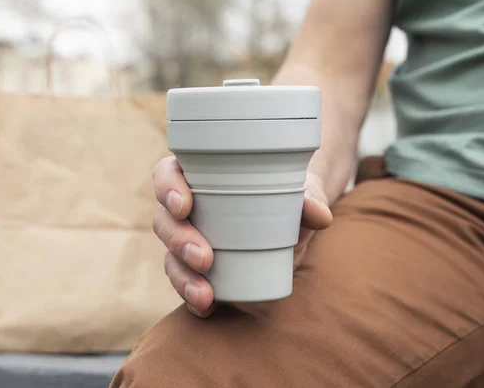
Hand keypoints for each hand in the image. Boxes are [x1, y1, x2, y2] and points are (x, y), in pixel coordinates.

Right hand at [152, 156, 332, 317]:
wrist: (293, 223)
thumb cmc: (287, 195)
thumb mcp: (300, 194)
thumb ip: (310, 199)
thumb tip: (319, 214)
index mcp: (198, 177)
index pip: (167, 174)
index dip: (167, 188)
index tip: (184, 206)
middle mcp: (187, 209)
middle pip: (164, 221)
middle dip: (178, 240)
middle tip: (205, 257)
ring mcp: (188, 240)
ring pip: (170, 256)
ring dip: (182, 276)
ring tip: (206, 294)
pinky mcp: (197, 269)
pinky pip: (185, 283)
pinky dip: (191, 298)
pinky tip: (206, 308)